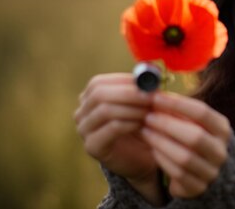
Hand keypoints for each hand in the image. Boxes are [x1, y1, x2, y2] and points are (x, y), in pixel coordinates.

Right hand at [74, 73, 159, 199]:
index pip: (98, 82)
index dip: (123, 80)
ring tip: (149, 112)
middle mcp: (82, 112)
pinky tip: (142, 124)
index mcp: (89, 98)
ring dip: (131, 108)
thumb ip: (142, 89)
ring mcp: (84, 130)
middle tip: (150, 96)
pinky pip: (111, 128)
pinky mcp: (93, 147)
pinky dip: (130, 123)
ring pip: (104, 110)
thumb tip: (151, 76)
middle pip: (99, 94)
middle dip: (128, 93)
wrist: (142, 158)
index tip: (148, 82)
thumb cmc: (142, 126)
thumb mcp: (142, 104)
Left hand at [142, 92, 231, 197]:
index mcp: (222, 129)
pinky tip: (152, 148)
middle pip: (195, 136)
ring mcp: (211, 171)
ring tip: (145, 131)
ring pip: (184, 157)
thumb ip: (177, 110)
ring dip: (161, 142)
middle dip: (167, 125)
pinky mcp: (198, 187)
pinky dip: (162, 159)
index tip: (156, 97)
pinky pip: (178, 173)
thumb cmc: (190, 138)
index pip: (202, 112)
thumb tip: (154, 90)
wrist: (199, 172)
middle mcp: (220, 150)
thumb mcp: (190, 122)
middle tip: (147, 116)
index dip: (177, 103)